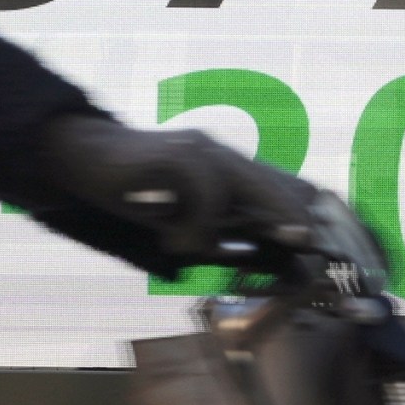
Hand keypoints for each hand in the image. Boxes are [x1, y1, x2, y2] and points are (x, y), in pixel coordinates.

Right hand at [40, 114, 315, 262]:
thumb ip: (217, 229)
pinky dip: (195, 222)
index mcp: (225, 167)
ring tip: (198, 249)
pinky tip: (175, 241)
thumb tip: (252, 255)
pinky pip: (203, 188)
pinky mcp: (175, 153)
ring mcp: (198, 149)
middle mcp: (219, 153)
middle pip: (272, 182)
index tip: (318, 242)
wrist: (86, 158)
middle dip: (293, 213)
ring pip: (240, 184)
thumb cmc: (136, 189)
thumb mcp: (183, 215)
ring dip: (222, 225)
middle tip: (308, 241)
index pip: (278, 186)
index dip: (301, 210)